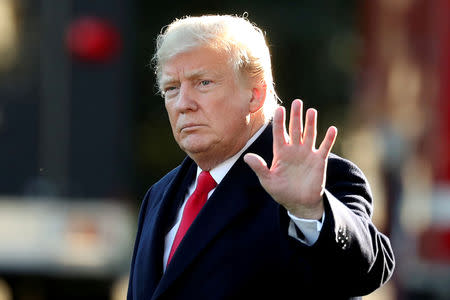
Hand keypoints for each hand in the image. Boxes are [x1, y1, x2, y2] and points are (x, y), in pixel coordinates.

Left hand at [244, 99, 336, 219]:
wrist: (299, 203)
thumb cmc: (281, 191)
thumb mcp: (267, 180)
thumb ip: (259, 168)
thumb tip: (246, 157)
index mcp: (281, 152)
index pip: (279, 132)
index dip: (279, 121)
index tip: (279, 109)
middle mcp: (294, 149)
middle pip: (295, 129)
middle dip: (296, 116)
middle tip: (297, 102)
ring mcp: (307, 154)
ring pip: (309, 134)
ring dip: (311, 123)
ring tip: (311, 111)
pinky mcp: (319, 160)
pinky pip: (325, 147)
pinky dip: (329, 139)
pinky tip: (332, 129)